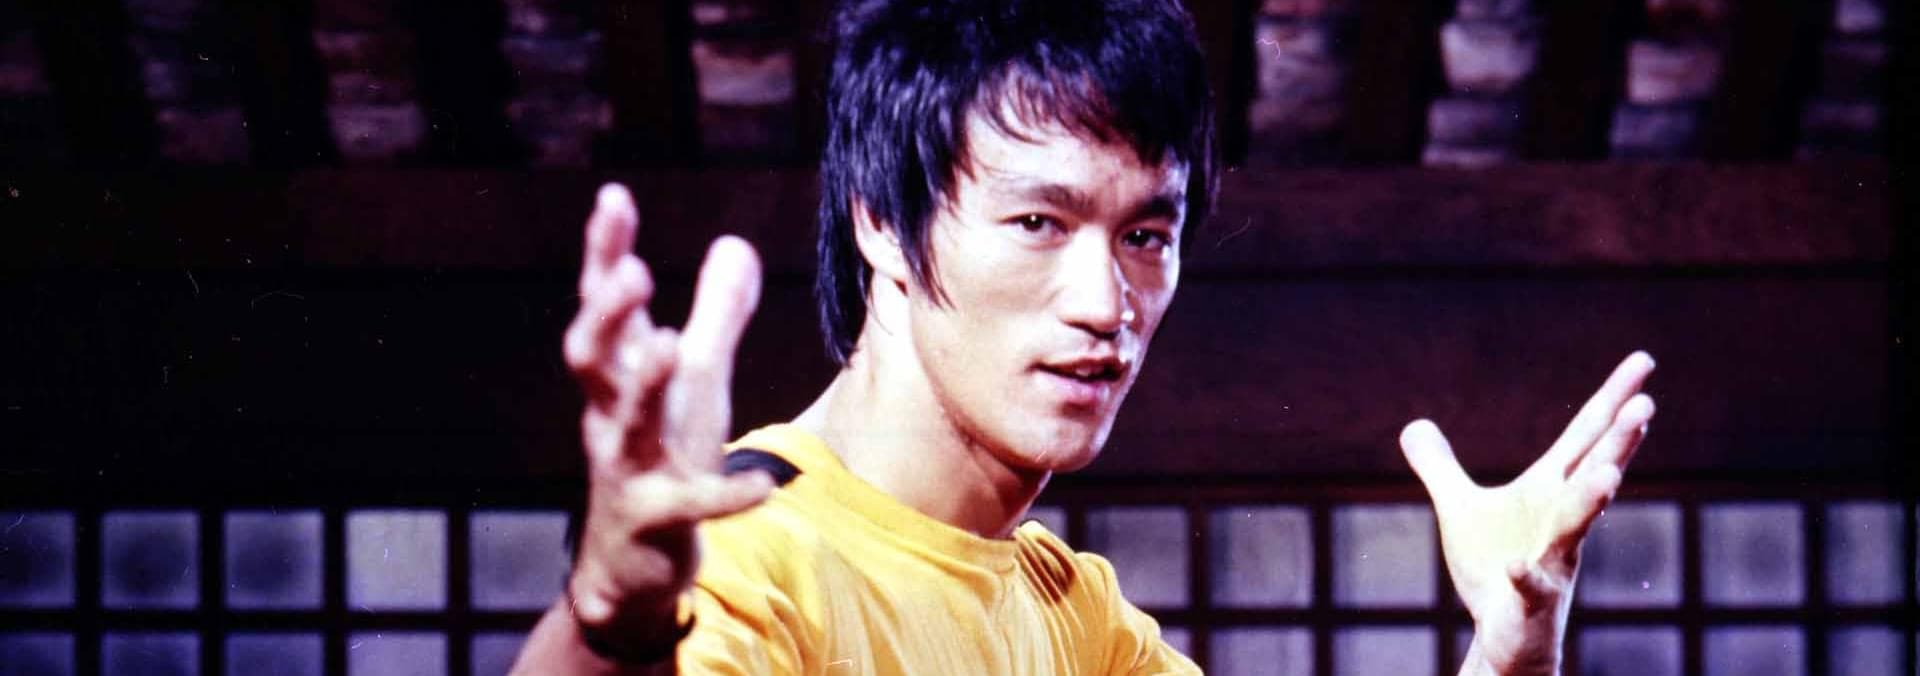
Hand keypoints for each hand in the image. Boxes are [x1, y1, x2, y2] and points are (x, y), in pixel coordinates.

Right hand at [562, 183, 773, 636]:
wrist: (631, 564)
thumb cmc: (661, 455)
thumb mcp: (694, 380)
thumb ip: (716, 316)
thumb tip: (735, 243)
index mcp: (618, 376)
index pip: (601, 305)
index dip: (603, 252)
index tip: (614, 195)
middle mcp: (609, 415)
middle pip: (589, 357)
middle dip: (606, 314)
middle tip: (631, 270)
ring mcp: (627, 469)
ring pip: (624, 424)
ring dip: (643, 385)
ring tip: (667, 345)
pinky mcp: (656, 520)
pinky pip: (688, 506)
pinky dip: (724, 495)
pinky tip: (766, 487)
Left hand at [1400, 352, 1656, 674]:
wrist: (1506, 637)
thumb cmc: (1494, 572)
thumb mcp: (1459, 510)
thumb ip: (1439, 467)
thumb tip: (1414, 425)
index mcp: (1549, 492)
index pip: (1586, 436)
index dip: (1613, 398)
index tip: (1644, 360)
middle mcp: (1560, 521)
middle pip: (1595, 473)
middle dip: (1619, 442)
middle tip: (1646, 406)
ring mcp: (1553, 561)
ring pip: (1577, 527)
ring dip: (1592, 501)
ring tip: (1608, 475)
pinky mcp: (1532, 601)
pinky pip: (1531, 586)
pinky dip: (1526, 575)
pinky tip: (1519, 565)